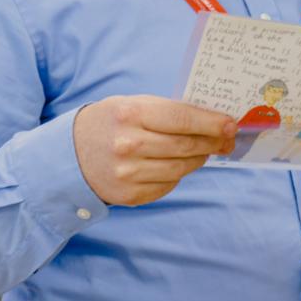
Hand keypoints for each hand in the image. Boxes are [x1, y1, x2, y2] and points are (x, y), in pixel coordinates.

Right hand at [74, 95, 236, 206]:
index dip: (211, 123)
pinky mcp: (129, 195)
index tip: (231, 125)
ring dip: (199, 159)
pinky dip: (178, 175)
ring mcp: (128, 173)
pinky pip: (168, 185)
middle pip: (186, 146)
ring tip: (205, 151)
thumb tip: (214, 122)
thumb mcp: (133, 105)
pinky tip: (177, 165)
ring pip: (181, 168)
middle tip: (227, 141)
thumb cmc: (111, 123)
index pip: (182, 119)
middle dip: (213, 143)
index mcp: (130, 114)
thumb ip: (169, 112)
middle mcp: (128, 144)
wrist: (69, 155)